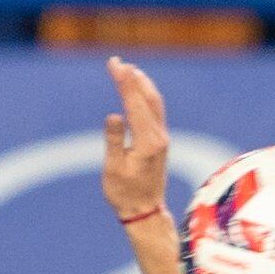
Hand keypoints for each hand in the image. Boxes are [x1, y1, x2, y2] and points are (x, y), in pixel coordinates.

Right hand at [101, 56, 169, 222]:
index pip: (135, 103)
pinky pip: (156, 111)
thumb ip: (114, 141)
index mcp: (147, 142)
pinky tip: (139, 89)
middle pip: (148, 98)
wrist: (145, 212)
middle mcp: (158, 137)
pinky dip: (147, 96)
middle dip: (132, 77)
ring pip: (155, 103)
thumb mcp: (114, 169)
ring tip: (129, 69)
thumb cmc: (125, 194)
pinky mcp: (161, 142)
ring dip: (142, 84)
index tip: (114, 64)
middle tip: (116, 61)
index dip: (124, 81)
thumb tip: (113, 115)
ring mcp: (162, 139)